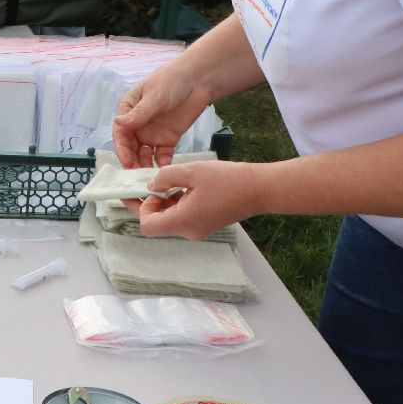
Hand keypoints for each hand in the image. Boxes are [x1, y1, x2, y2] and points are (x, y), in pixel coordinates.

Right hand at [111, 67, 212, 170]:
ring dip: (145, 165)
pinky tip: (165, 169)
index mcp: (128, 111)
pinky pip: (162, 155)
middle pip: (130, 147)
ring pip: (144, 154)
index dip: (122, 149)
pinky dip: (162, 163)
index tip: (127, 161)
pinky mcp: (168, 139)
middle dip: (132, 162)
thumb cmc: (171, 81)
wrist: (199, 80)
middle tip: (137, 176)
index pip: (121, 133)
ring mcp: (152, 133)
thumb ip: (139, 113)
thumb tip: (118, 123)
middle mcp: (137, 125)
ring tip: (150, 177)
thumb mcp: (154, 96)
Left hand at [138, 160, 262, 239]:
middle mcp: (189, 231)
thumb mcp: (191, 171)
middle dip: (151, 203)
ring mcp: (199, 230)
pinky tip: (184, 186)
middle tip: (152, 182)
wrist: (260, 189)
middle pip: (158, 224)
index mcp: (183, 222)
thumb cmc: (227, 180)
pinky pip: (184, 217)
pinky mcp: (207, 224)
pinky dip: (178, 203)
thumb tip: (152, 184)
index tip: (150, 190)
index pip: (147, 226)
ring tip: (170, 181)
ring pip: (171, 219)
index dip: (142, 208)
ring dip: (165, 202)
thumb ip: (165, 177)